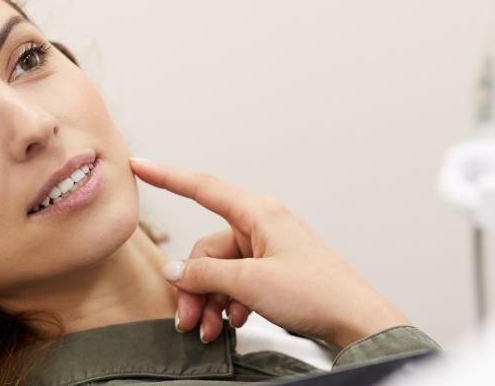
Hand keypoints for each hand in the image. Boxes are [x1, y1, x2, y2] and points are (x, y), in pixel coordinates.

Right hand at [130, 158, 409, 348]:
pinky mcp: (275, 273)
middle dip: (195, 286)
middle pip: (207, 249)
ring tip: (210, 329)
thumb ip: (207, 274)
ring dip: (210, 301)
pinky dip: (230, 304)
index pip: (203, 188)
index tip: (139, 165)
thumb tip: (176, 271)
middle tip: (189, 319)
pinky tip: (234, 323)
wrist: (354, 321)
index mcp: (259, 214)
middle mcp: (262, 227)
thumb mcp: (251, 283)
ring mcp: (269, 251)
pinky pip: (237, 283)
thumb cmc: (318, 293)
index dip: (167, 176)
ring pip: (220, 271)